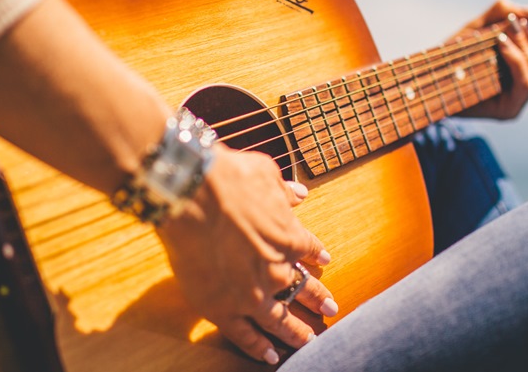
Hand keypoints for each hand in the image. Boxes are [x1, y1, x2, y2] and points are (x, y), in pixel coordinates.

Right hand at [157, 146, 337, 363]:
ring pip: (279, 320)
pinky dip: (258, 347)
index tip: (324, 259)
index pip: (308, 249)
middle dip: (318, 299)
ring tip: (309, 341)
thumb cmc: (229, 178)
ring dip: (296, 331)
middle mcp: (275, 270)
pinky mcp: (223, 308)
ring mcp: (251, 294)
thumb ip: (283, 190)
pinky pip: (245, 336)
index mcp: (288, 237)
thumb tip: (299, 193)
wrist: (195, 195)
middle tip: (332, 309)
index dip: (316, 253)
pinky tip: (270, 356)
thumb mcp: (265, 173)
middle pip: (302, 289)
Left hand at [453, 0, 527, 119]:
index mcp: (527, 74)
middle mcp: (526, 92)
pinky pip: (525, 83)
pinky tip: (502, 44)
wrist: (427, 77)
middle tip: (517, 27)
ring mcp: (518, 103)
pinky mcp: (506, 111)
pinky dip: (518, 59)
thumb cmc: (453, 52)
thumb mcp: (478, 25)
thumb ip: (503, 13)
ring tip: (507, 35)